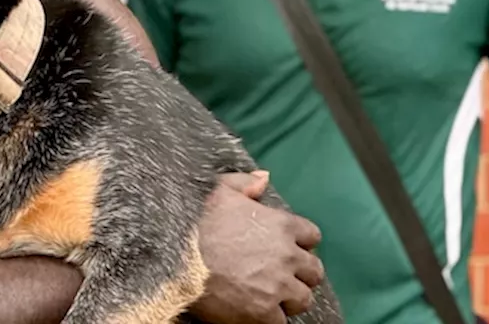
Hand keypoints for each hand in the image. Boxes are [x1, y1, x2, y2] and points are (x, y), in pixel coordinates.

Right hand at [188, 171, 325, 323]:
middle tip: (280, 275)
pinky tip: (255, 310)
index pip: (311, 236)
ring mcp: (278, 287)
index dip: (299, 243)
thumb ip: (244, 183)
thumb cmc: (196, 224)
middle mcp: (287, 256)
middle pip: (313, 271)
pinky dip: (270, 318)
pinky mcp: (264, 313)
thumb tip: (265, 179)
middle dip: (299, 274)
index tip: (285, 248)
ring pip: (302, 299)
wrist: (175, 259)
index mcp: (281, 225)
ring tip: (270, 296)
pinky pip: (281, 321)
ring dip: (289, 298)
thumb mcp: (218, 192)